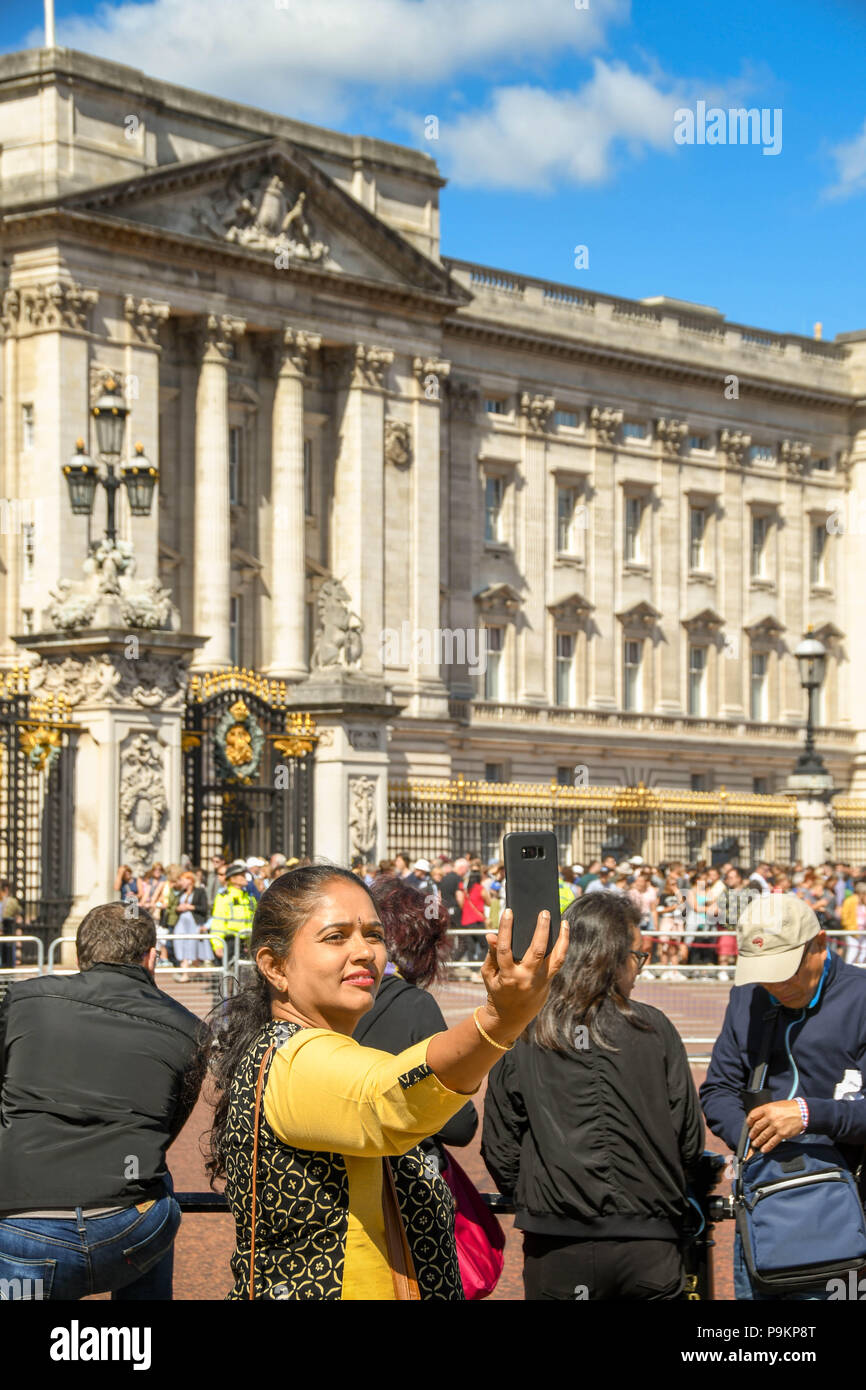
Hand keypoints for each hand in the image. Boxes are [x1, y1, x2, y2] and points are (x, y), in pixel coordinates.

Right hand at [478, 908, 568, 1040]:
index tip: (508, 911)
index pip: (505, 948)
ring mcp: (540, 980)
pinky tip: (564, 932)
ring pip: (555, 957)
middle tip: (544, 912)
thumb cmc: (497, 991)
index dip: (505, 928)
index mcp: (507, 975)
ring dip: (561, 938)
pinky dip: (563, 946)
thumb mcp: (488, 974)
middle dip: (541, 930)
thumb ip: (492, 954)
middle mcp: (526, 977)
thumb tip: (492, 934)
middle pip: (537, 950)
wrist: (510, 1018)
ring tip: (563, 921)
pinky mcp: (548, 982)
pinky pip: (559, 962)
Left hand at [747, 1100, 804, 1153]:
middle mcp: (770, 1117)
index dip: (749, 1122)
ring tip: (755, 1144)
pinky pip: (772, 1142)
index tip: (748, 1125)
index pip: (753, 1115)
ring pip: (763, 1136)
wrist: (802, 1112)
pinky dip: (767, 1147)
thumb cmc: (789, 1108)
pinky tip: (764, 1149)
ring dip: (758, 1141)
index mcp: (767, 1108)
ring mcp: (776, 1126)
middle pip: (757, 1127)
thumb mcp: (775, 1105)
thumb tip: (758, 1119)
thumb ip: (766, 1111)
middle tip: (751, 1137)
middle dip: (752, 1133)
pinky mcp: (782, 1134)